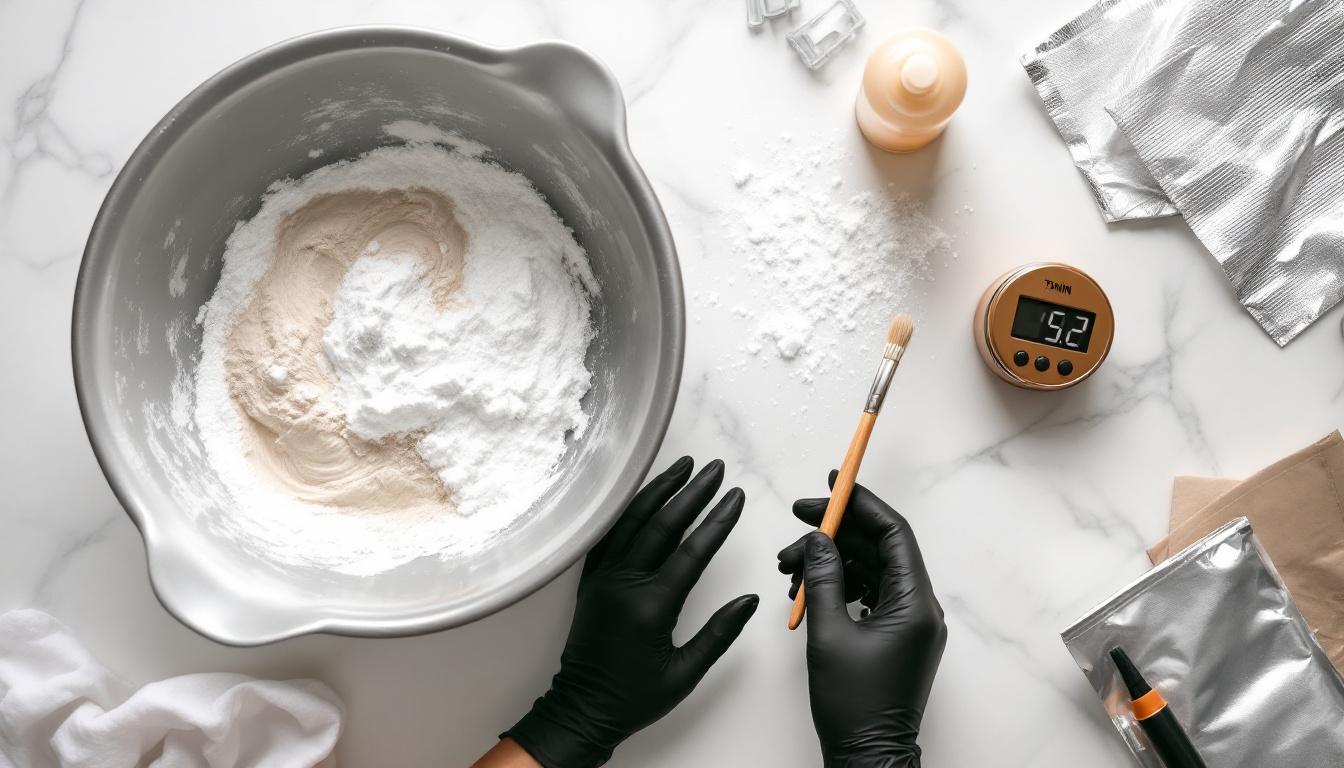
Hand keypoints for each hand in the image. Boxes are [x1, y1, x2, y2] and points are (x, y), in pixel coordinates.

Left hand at [504, 457, 758, 767]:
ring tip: (683, 466)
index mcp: (652, 606)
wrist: (581, 710)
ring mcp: (603, 578)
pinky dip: (627, 510)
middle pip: (662, 526)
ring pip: (631, 522)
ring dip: (659, 490)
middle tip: (716, 469)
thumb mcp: (685, 674)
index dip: (717, 521)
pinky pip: (609, 535)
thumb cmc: (634, 698)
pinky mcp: (590, 581)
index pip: (691, 552)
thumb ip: (719, 634)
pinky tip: (642, 494)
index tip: (735, 496)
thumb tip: (750, 599)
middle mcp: (624, 584)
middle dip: (692, 493)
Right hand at [777, 474, 945, 767]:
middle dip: (836, 532)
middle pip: (880, 547)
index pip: (893, 533)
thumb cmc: (854, 707)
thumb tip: (817, 539)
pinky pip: (870, 592)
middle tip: (797, 522)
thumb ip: (823, 578)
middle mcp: (919, 608)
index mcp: (914, 604)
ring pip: (871, 568)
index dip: (861, 502)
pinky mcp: (895, 636)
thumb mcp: (828, 634)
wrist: (869, 758)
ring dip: (831, 560)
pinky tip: (806, 588)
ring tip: (789, 567)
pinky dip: (839, 583)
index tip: (833, 483)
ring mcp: (909, 623)